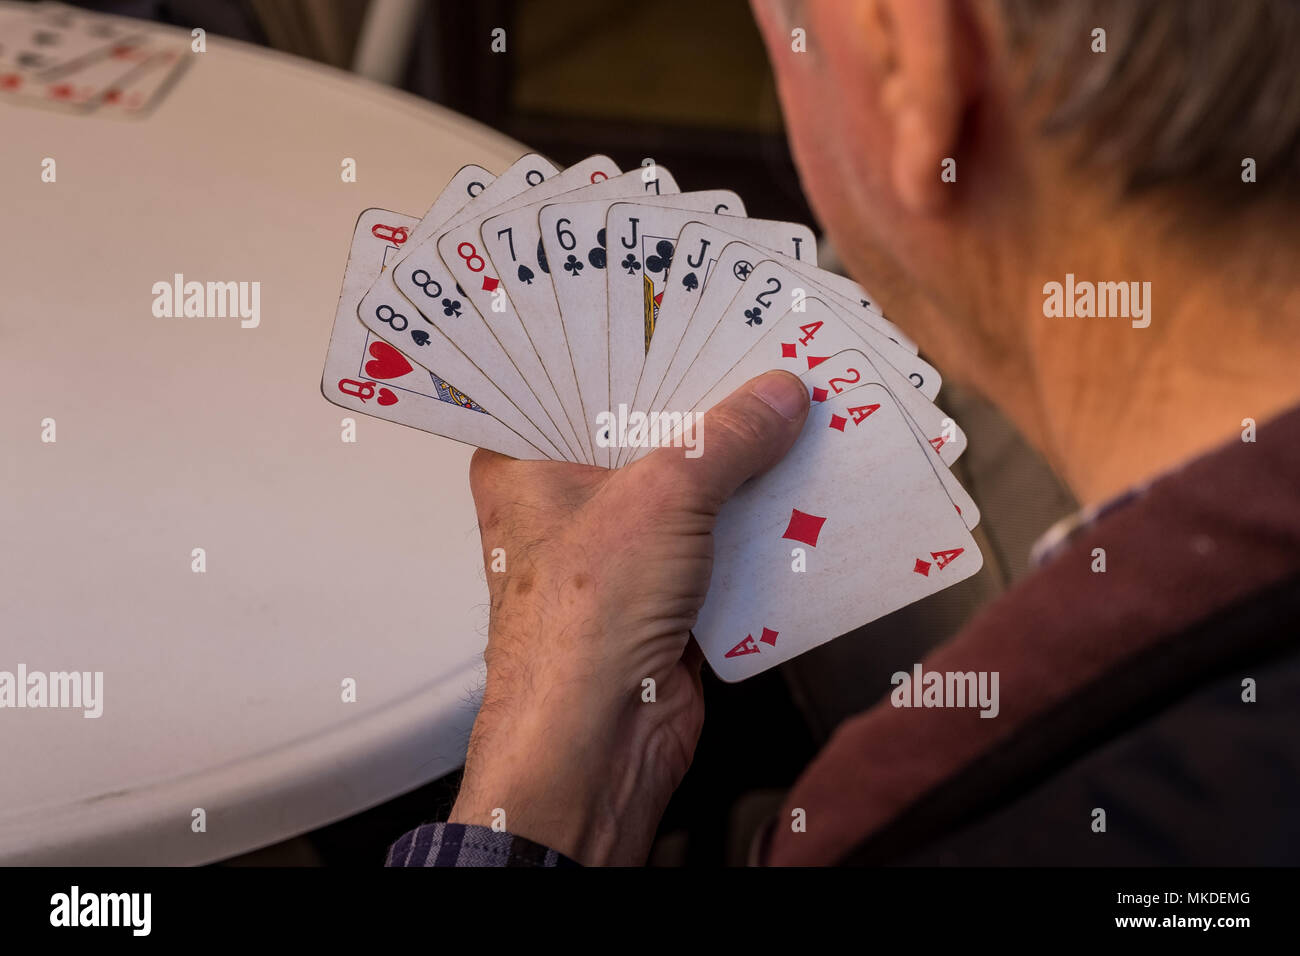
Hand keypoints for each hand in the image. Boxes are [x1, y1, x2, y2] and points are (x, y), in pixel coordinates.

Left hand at [448, 370, 810, 863]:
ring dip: (737, 457)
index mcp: (524, 459)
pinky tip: (799, 478)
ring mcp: (615, 543)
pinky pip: (716, 533)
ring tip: (792, 401)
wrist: (600, 742)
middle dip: (702, 397)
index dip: (631, 338)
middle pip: (640, 424)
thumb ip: (725, 437)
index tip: (684, 301)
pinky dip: (755, 514)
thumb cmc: (580, 627)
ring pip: (684, 481)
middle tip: (757, 346)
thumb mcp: (661, 497)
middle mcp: (564, 497)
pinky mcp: (661, 585)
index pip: (575, 377)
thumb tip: (777, 396)